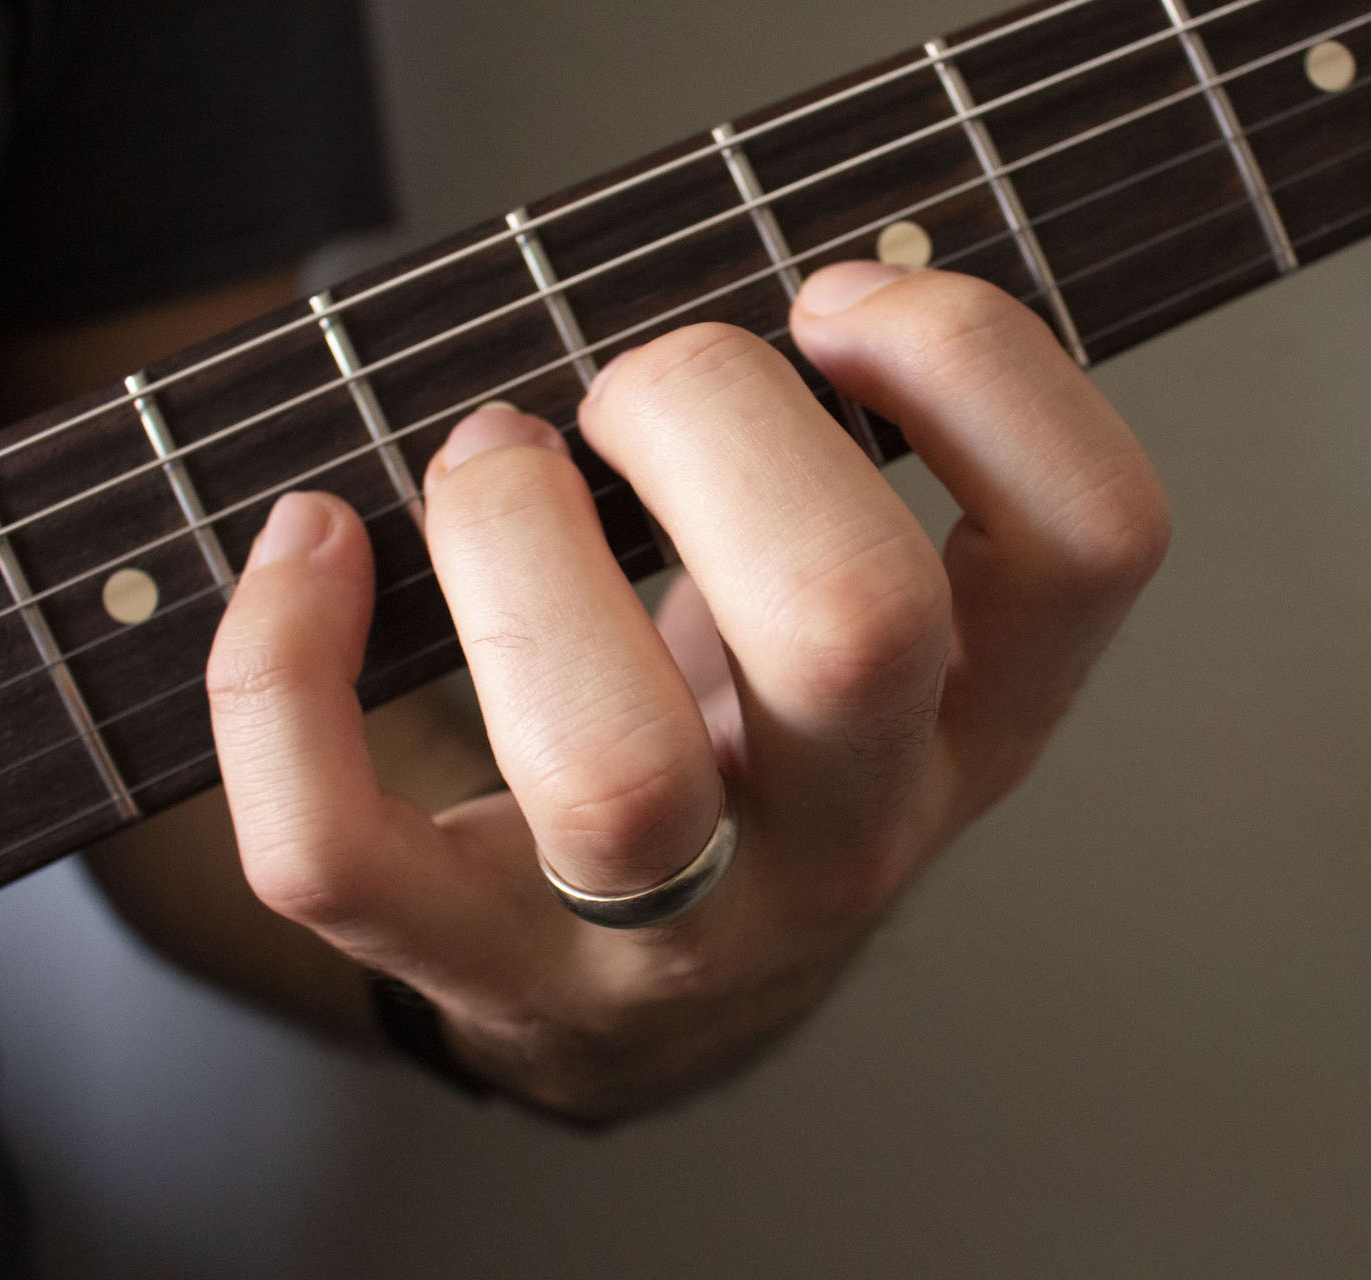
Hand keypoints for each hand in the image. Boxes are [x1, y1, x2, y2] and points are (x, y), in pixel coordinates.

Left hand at [205, 264, 1168, 1120]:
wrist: (655, 1004)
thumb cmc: (754, 756)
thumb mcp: (872, 631)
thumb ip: (861, 472)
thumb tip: (766, 292)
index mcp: (976, 722)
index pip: (1089, 539)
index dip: (977, 367)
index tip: (840, 306)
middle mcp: (855, 834)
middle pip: (853, 623)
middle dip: (714, 419)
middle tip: (630, 391)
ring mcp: (673, 929)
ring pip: (613, 770)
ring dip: (514, 545)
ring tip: (489, 463)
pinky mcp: (484, 967)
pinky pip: (344, 854)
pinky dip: (281, 675)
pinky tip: (310, 554)